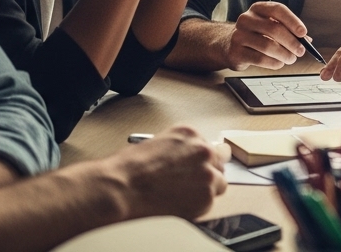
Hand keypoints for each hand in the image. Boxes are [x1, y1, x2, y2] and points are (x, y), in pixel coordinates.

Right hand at [110, 125, 227, 220]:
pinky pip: (209, 203)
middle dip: (206, 175)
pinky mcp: (206, 196)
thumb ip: (179, 150)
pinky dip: (197, 206)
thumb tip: (187, 162)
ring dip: (204, 191)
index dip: (202, 161)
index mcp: (189, 134)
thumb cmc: (129, 169)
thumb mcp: (157, 145)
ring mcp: (207, 173)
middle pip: (218, 164)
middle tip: (188, 186)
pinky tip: (177, 204)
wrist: (122, 188)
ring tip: (179, 196)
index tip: (198, 169)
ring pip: (218, 184)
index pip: (209, 147)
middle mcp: (202, 150)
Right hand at [226, 1, 312, 70]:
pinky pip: (260, 59)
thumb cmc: (256, 35)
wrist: (229, 45)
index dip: (293, 21)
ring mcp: (239, 35)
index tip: (304, 33)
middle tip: (301, 51)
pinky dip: (274, 63)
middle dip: (291, 42)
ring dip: (284, 54)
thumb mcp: (270, 26)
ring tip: (291, 59)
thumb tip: (307, 40)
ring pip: (268, 46)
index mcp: (258, 8)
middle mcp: (246, 19)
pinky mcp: (236, 52)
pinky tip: (279, 63)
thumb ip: (288, 30)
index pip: (277, 9)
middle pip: (274, 29)